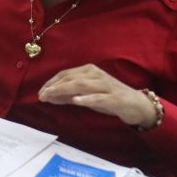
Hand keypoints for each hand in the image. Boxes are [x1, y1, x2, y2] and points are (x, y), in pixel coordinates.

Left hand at [38, 64, 157, 128]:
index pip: (65, 74)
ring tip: (51, 97)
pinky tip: (76, 100)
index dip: (51, 83)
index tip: (40, 92)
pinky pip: (99, 97)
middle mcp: (96, 75)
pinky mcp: (115, 97)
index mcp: (88, 71)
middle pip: (70, 78)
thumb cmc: (108, 99)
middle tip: (41, 96)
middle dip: (53, 87)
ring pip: (81, 85)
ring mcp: (106, 85)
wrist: (136, 105)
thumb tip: (48, 97)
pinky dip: (87, 98)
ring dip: (64, 91)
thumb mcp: (86, 96)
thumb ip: (68, 96)